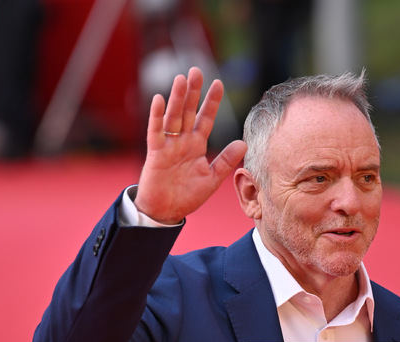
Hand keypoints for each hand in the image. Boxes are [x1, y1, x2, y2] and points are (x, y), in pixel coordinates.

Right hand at [135, 68, 246, 224]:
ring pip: (173, 117)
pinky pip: (155, 132)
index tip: (218, 83)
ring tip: (182, 79)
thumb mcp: (212, 179)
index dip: (211, 102)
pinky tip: (159, 99)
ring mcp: (168, 145)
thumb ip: (225, 161)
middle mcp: (182, 141)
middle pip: (188, 112)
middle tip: (197, 70)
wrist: (166, 212)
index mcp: (196, 146)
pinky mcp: (155, 153)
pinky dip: (156, 116)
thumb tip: (243, 144)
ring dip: (177, 98)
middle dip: (193, 92)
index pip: (206, 119)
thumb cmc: (187, 196)